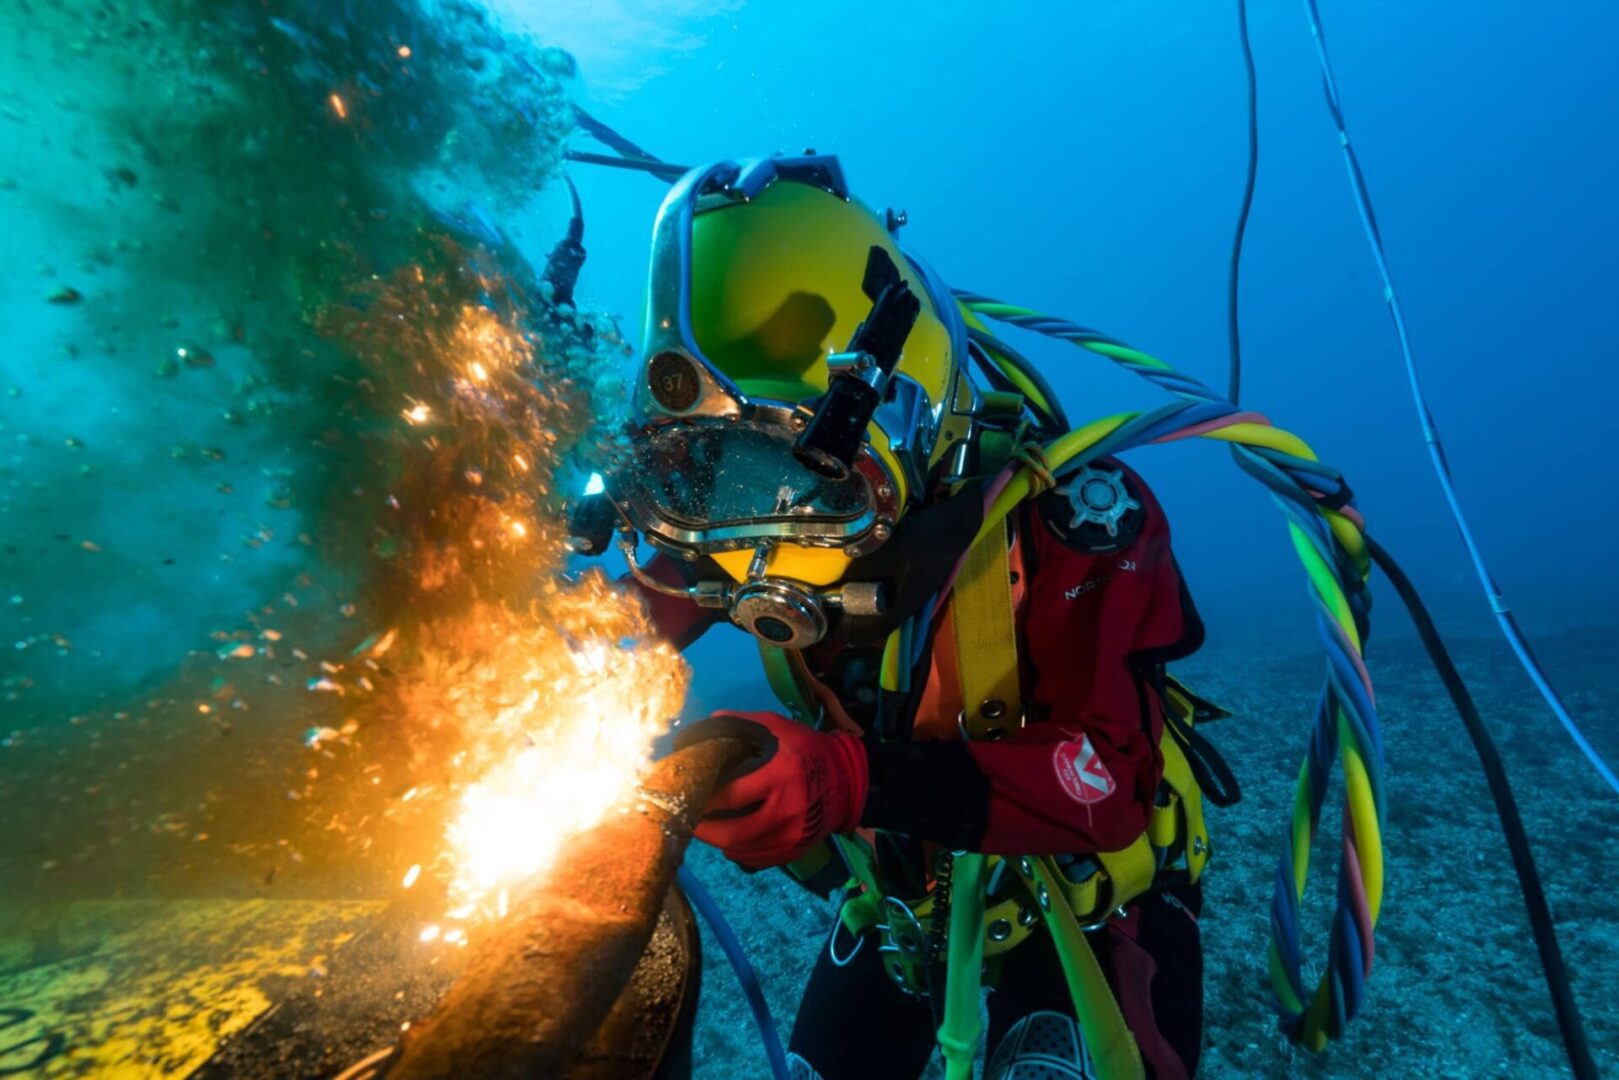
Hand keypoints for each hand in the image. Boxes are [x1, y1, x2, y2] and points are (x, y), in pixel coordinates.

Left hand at [672, 711, 868, 868]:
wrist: (848, 780)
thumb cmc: (808, 750)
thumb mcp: (779, 727)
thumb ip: (743, 724)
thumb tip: (707, 725)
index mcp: (780, 775)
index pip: (732, 795)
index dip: (705, 799)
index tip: (689, 795)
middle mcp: (787, 810)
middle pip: (733, 833)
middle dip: (704, 830)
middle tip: (690, 820)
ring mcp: (793, 835)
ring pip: (743, 850)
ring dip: (719, 841)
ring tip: (707, 828)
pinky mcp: (796, 850)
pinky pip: (758, 859)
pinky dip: (740, 852)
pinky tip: (732, 840)